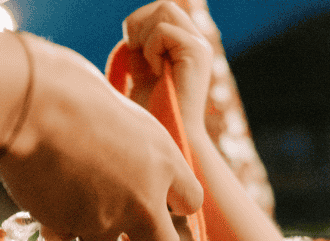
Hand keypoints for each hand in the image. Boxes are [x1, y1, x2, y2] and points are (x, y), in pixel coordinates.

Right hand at [0, 33, 201, 240]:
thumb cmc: (71, 92)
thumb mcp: (119, 113)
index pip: (191, 201)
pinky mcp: (72, 228)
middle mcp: (144, 197)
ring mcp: (108, 219)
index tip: (154, 195)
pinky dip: (55, 222)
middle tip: (122, 224)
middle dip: (145, 240)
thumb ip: (132, 146)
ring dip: (88, 226)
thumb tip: (125, 157)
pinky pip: (65, 235)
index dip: (171, 202)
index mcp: (164, 159)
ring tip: (66, 192)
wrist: (31, 106)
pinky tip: (43, 192)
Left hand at [123, 1, 213, 142]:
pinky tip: (156, 72)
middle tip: (133, 52)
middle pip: (163, 5)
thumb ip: (140, 51)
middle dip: (138, 24)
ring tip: (147, 65)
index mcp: (185, 46)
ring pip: (164, 10)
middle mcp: (196, 42)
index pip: (161, 11)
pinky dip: (151, 50)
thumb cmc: (154, 116)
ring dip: (145, 36)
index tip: (131, 51)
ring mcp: (199, 45)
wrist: (172, 139)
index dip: (139, 23)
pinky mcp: (196, 52)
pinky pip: (163, 31)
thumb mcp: (142, 76)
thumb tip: (131, 29)